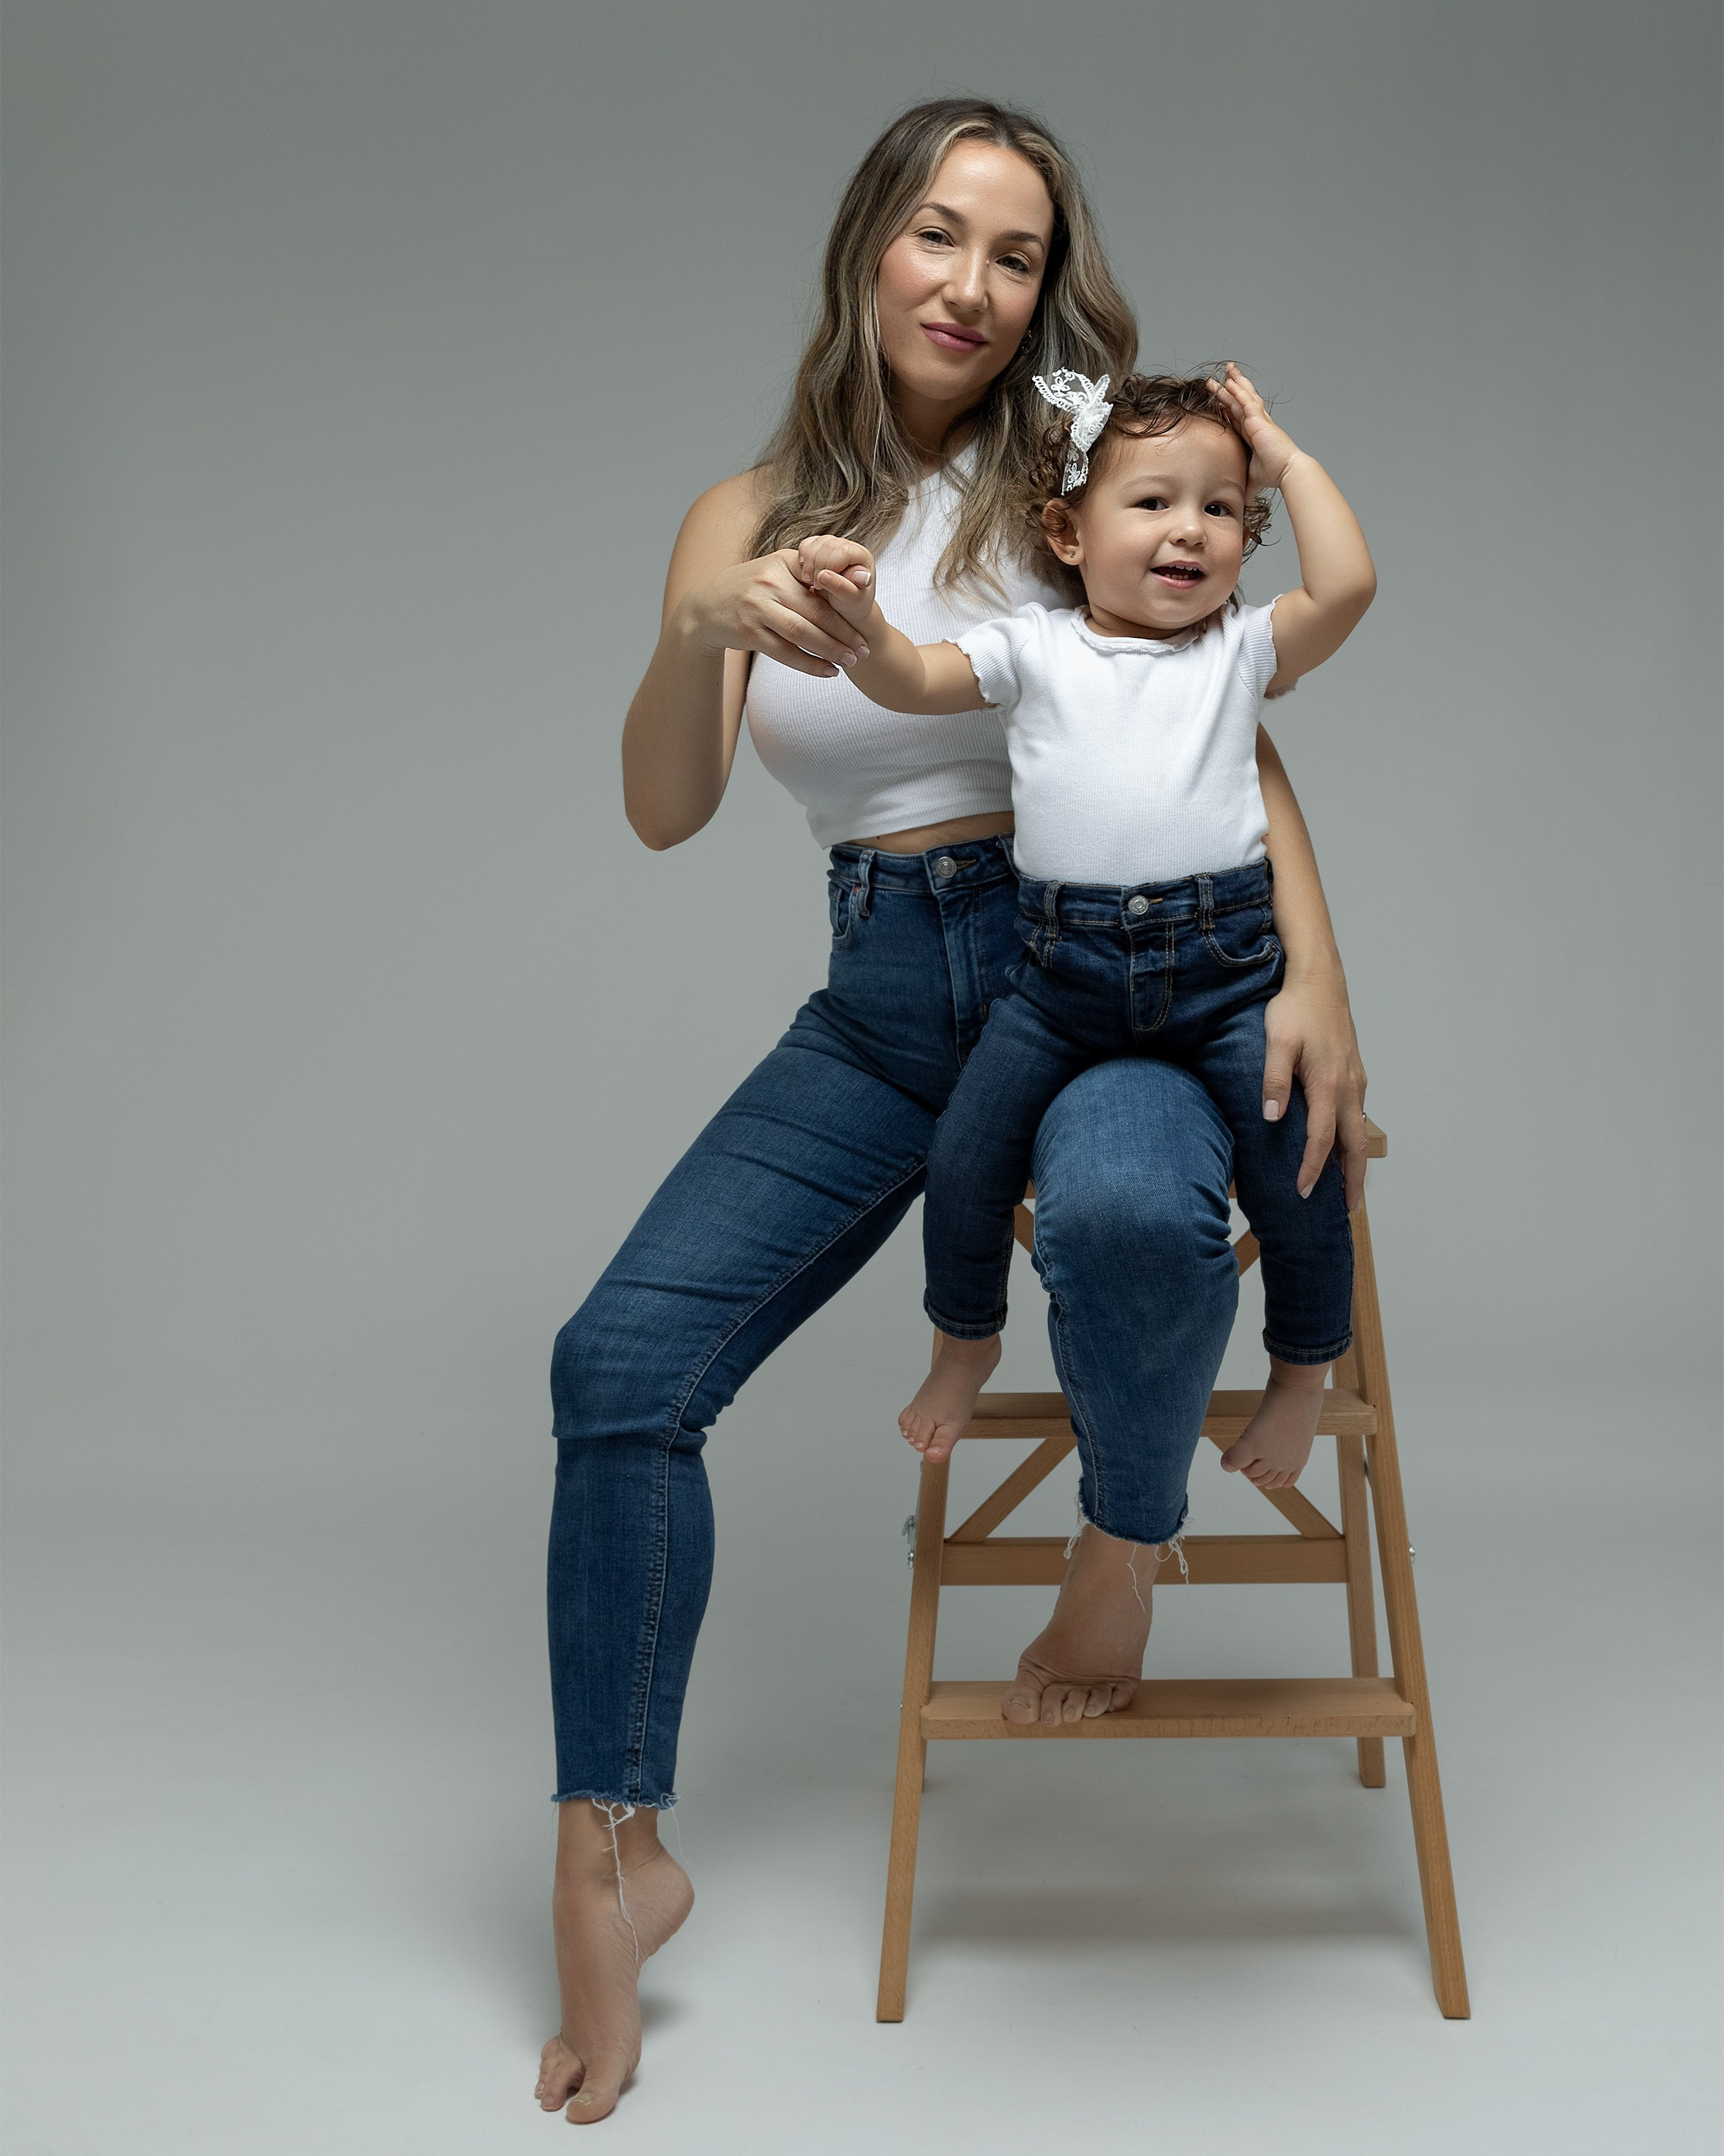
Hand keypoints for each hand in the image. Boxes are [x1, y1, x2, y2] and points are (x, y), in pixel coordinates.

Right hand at [682, 547, 867, 677]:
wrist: (705, 609)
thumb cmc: (749, 588)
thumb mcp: (773, 569)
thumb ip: (803, 572)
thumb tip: (844, 578)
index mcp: (780, 564)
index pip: (821, 586)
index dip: (845, 603)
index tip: (865, 619)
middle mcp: (768, 585)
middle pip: (815, 612)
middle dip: (844, 632)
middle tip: (864, 649)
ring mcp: (757, 610)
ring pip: (801, 634)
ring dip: (830, 650)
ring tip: (850, 662)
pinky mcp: (749, 634)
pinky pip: (785, 653)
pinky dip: (809, 664)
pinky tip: (827, 671)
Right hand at [795, 535, 878, 637]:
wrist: (845, 607)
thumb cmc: (853, 604)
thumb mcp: (850, 599)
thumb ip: (841, 587)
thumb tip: (824, 575)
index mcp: (862, 556)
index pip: (842, 551)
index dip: (828, 566)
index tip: (821, 585)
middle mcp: (849, 547)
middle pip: (827, 544)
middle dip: (817, 565)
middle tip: (815, 585)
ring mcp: (834, 546)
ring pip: (816, 542)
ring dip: (808, 562)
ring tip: (808, 581)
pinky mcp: (821, 548)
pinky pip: (807, 544)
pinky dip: (802, 556)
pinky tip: (804, 571)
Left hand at [1208, 362, 1300, 491]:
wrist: (1286, 470)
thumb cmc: (1273, 474)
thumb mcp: (1251, 478)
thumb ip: (1242, 484)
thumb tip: (1238, 502)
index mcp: (1254, 433)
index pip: (1238, 415)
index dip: (1229, 405)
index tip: (1220, 397)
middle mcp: (1257, 422)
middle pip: (1241, 400)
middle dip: (1231, 387)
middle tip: (1221, 376)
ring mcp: (1259, 419)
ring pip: (1243, 395)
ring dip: (1233, 382)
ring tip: (1226, 369)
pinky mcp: (1259, 419)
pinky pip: (1246, 400)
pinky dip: (1238, 390)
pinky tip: (1230, 381)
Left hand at [1261, 969, 1368, 1208]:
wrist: (1319, 979)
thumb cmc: (1294, 1008)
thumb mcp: (1276, 1042)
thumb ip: (1273, 1081)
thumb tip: (1272, 1118)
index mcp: (1327, 1084)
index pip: (1321, 1139)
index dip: (1312, 1169)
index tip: (1302, 1194)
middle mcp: (1347, 1087)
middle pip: (1355, 1145)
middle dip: (1352, 1180)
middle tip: (1348, 1210)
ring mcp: (1355, 1080)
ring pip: (1360, 1130)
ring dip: (1356, 1162)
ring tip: (1349, 1189)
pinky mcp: (1354, 1073)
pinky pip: (1358, 1114)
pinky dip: (1355, 1138)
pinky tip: (1346, 1146)